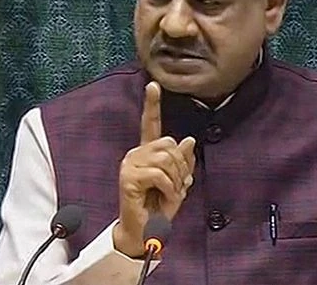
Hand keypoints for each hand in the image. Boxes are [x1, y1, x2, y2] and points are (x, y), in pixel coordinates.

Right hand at [113, 81, 196, 257]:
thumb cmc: (160, 206)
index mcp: (148, 152)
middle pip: (168, 144)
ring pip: (165, 158)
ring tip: (171, 192)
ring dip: (176, 179)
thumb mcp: (178, 182)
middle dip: (181, 166)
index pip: (150, 124)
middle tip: (177, 186)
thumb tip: (188, 140)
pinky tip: (165, 196)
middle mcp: (136, 154)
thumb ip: (183, 161)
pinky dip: (170, 187)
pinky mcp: (128, 177)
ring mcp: (130, 164)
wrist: (146, 231)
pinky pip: (159, 174)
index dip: (152, 104)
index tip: (154, 85)